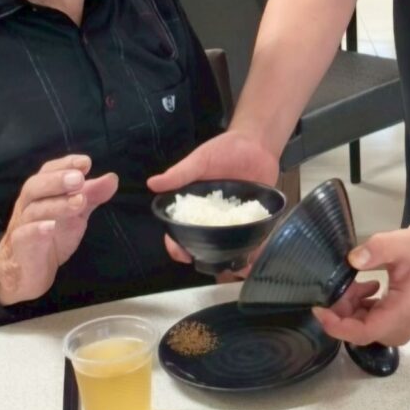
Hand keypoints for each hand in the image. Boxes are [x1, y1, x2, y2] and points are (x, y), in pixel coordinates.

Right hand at [0, 155, 118, 305]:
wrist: (25, 273)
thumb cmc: (51, 237)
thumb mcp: (75, 214)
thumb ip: (91, 196)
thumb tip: (112, 177)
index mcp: (41, 193)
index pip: (48, 171)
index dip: (65, 164)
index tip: (86, 162)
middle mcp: (28, 206)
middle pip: (35, 186)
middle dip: (57, 180)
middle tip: (79, 178)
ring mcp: (21, 227)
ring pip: (33, 210)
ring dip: (56, 204)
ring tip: (78, 201)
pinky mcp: (20, 249)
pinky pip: (24, 237)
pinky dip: (36, 230)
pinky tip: (50, 227)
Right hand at [148, 130, 279, 266]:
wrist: (258, 142)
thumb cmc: (224, 149)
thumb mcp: (201, 159)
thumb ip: (180, 173)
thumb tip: (152, 183)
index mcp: (192, 205)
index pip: (178, 230)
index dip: (177, 245)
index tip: (182, 254)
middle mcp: (210, 216)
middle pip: (202, 242)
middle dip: (204, 257)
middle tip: (213, 265)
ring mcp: (232, 218)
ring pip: (227, 244)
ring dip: (230, 257)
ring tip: (237, 266)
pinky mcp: (253, 217)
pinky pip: (252, 236)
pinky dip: (253, 246)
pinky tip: (255, 255)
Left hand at [312, 229, 409, 345]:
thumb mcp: (400, 243)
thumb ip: (377, 249)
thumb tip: (353, 260)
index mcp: (404, 313)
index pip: (363, 332)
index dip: (337, 326)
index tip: (319, 309)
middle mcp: (402, 328)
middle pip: (360, 331)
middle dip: (343, 310)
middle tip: (342, 284)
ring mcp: (400, 329)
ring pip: (362, 328)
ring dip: (351, 307)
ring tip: (356, 283)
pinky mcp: (397, 325)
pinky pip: (369, 324)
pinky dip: (360, 309)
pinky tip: (366, 288)